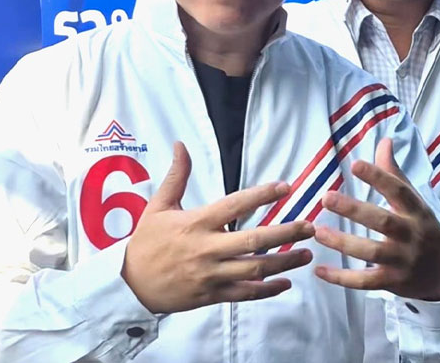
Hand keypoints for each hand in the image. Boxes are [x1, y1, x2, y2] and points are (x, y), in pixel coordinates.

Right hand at [122, 142, 315, 313]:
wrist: (129, 284)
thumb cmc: (145, 242)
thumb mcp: (159, 206)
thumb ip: (177, 176)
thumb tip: (181, 145)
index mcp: (196, 223)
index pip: (235, 205)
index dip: (261, 195)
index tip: (285, 187)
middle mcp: (207, 248)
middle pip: (254, 240)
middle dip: (285, 233)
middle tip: (309, 226)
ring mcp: (211, 274)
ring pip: (254, 268)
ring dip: (284, 262)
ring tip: (307, 254)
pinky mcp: (211, 295)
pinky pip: (244, 293)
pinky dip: (267, 289)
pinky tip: (286, 283)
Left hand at [313, 138, 439, 300]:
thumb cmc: (423, 229)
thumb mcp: (415, 202)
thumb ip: (395, 174)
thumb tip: (384, 140)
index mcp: (416, 212)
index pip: (399, 191)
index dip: (379, 177)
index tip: (355, 164)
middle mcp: (411, 235)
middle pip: (383, 222)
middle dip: (354, 210)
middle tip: (326, 197)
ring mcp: (402, 261)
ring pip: (370, 252)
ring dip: (343, 242)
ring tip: (317, 231)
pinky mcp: (392, 282)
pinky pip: (364, 282)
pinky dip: (341, 278)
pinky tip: (319, 270)